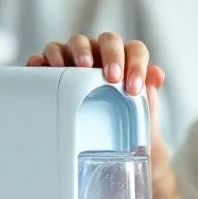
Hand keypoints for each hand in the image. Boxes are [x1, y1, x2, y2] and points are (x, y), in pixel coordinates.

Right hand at [26, 33, 181, 198]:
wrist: (95, 157)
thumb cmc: (120, 136)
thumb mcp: (139, 128)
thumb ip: (150, 109)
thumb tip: (156, 85)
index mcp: (126, 66)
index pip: (135, 51)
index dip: (137, 63)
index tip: (133, 88)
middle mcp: (102, 58)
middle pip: (108, 40)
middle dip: (111, 54)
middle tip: (112, 76)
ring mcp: (75, 61)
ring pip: (76, 42)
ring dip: (78, 51)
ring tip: (80, 68)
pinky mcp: (51, 71)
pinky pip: (45, 57)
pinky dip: (43, 58)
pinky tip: (41, 66)